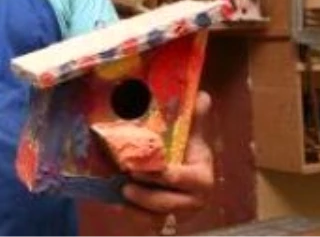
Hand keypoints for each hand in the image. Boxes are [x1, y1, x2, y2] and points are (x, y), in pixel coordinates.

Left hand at [121, 91, 214, 213]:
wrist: (184, 179)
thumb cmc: (187, 154)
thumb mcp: (192, 136)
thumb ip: (195, 118)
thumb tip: (202, 95)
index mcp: (202, 177)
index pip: (185, 179)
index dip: (166, 176)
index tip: (145, 169)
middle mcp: (193, 199)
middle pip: (170, 202)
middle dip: (148, 195)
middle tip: (127, 183)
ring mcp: (178, 212)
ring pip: (158, 216)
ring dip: (139, 207)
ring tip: (122, 192)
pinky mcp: (163, 221)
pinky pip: (149, 224)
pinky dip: (133, 216)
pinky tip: (117, 205)